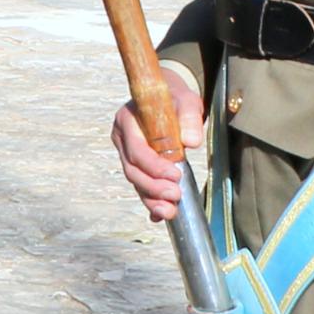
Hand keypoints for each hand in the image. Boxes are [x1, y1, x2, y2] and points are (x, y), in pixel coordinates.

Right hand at [115, 68, 207, 223]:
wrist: (168, 97)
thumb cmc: (174, 97)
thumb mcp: (186, 100)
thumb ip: (189, 117)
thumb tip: (191, 142)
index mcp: (127, 120)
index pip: (136, 149)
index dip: (154, 166)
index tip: (176, 174)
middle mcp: (122, 138)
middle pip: (132, 170)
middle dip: (152, 187)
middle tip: (175, 196)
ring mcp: (126, 152)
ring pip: (135, 181)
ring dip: (151, 199)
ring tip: (170, 211)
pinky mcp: (136, 164)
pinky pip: (141, 185)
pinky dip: (150, 201)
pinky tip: (161, 216)